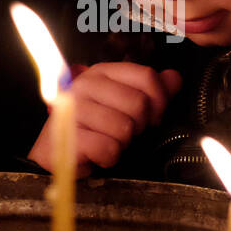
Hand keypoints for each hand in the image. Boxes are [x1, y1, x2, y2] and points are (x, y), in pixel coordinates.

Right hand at [27, 63, 183, 177]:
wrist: (56, 151)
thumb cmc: (94, 127)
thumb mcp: (123, 104)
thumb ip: (150, 90)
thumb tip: (174, 78)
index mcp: (103, 72)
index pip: (147, 76)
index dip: (159, 101)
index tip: (152, 118)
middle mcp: (85, 84)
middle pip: (138, 104)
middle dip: (138, 126)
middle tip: (123, 133)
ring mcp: (73, 108)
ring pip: (124, 129)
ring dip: (122, 144)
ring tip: (107, 142)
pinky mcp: (68, 134)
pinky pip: (108, 148)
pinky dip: (108, 157)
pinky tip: (98, 154)